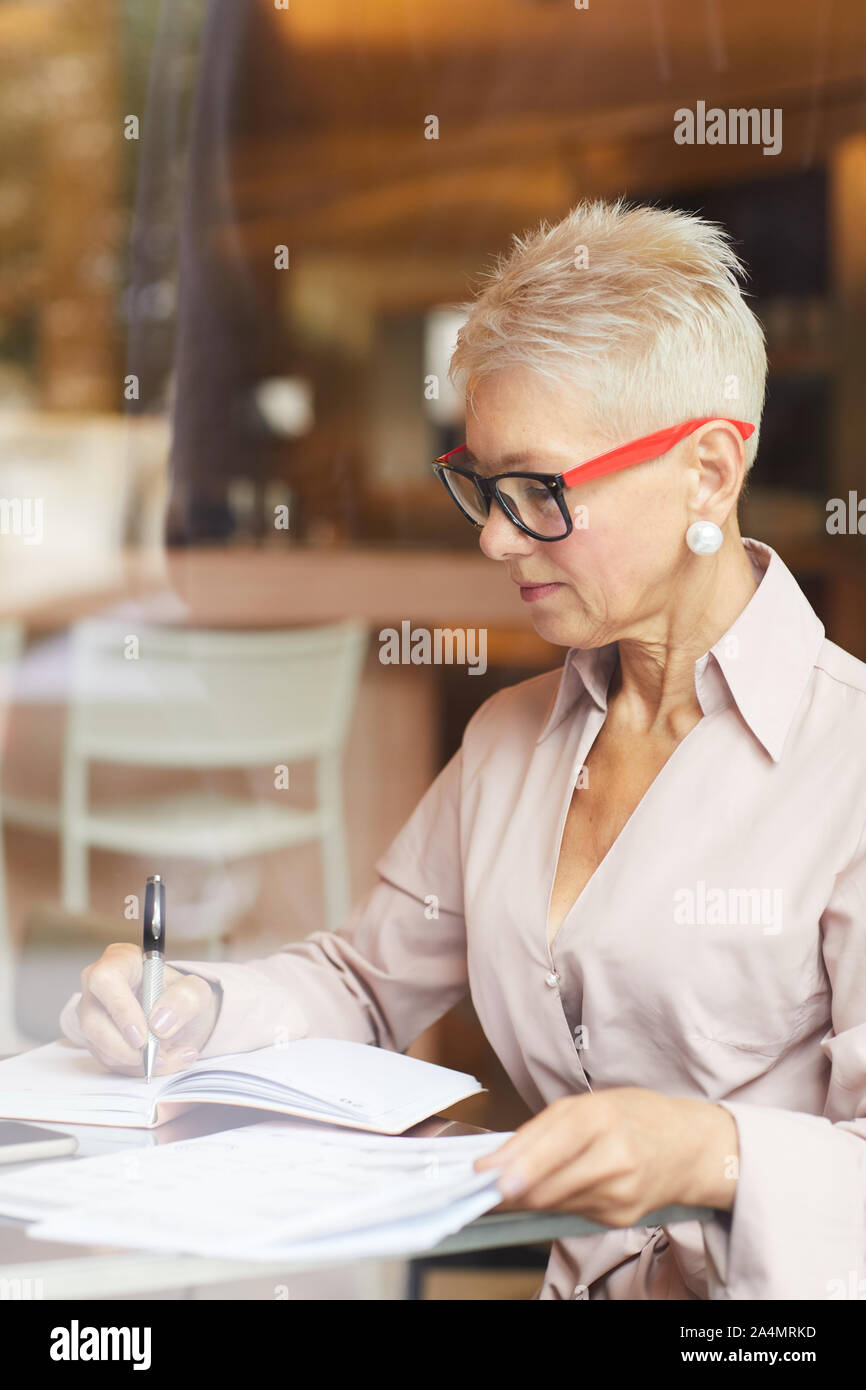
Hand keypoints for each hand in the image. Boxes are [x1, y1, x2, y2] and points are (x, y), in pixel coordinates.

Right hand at [63, 942, 221, 1076]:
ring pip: (100, 1047)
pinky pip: (110, 1062)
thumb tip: (158, 1023)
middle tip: (157, 1056)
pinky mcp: (96, 1041)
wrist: (178, 1015)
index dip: (121, 1010)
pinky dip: (138, 1068)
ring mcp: (93, 1015)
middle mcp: (97, 987)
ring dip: (137, 1061)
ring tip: (172, 1056)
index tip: (142, 1035)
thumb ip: (185, 1000)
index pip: (106, 980)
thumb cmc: (181, 995)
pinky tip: (163, 1059)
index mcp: (120, 961)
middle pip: (93, 1020)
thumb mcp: (196, 991)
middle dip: (126, 1047)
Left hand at [474, 1088, 738, 1225]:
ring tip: (509, 1187)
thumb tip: (497, 1161)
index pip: (555, 1144)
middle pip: (550, 1184)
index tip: (485, 1176)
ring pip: (555, 1203)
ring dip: (527, 1197)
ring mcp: (620, 1193)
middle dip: (512, 1189)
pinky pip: (572, 1212)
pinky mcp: (621, 1218)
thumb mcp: (588, 1105)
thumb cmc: (634, 1117)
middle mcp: (615, 1158)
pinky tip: (550, 1190)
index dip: (518, 1164)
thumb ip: (542, 1130)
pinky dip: (553, 1202)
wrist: (689, 1147)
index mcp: (604, 1118)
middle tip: (484, 1187)